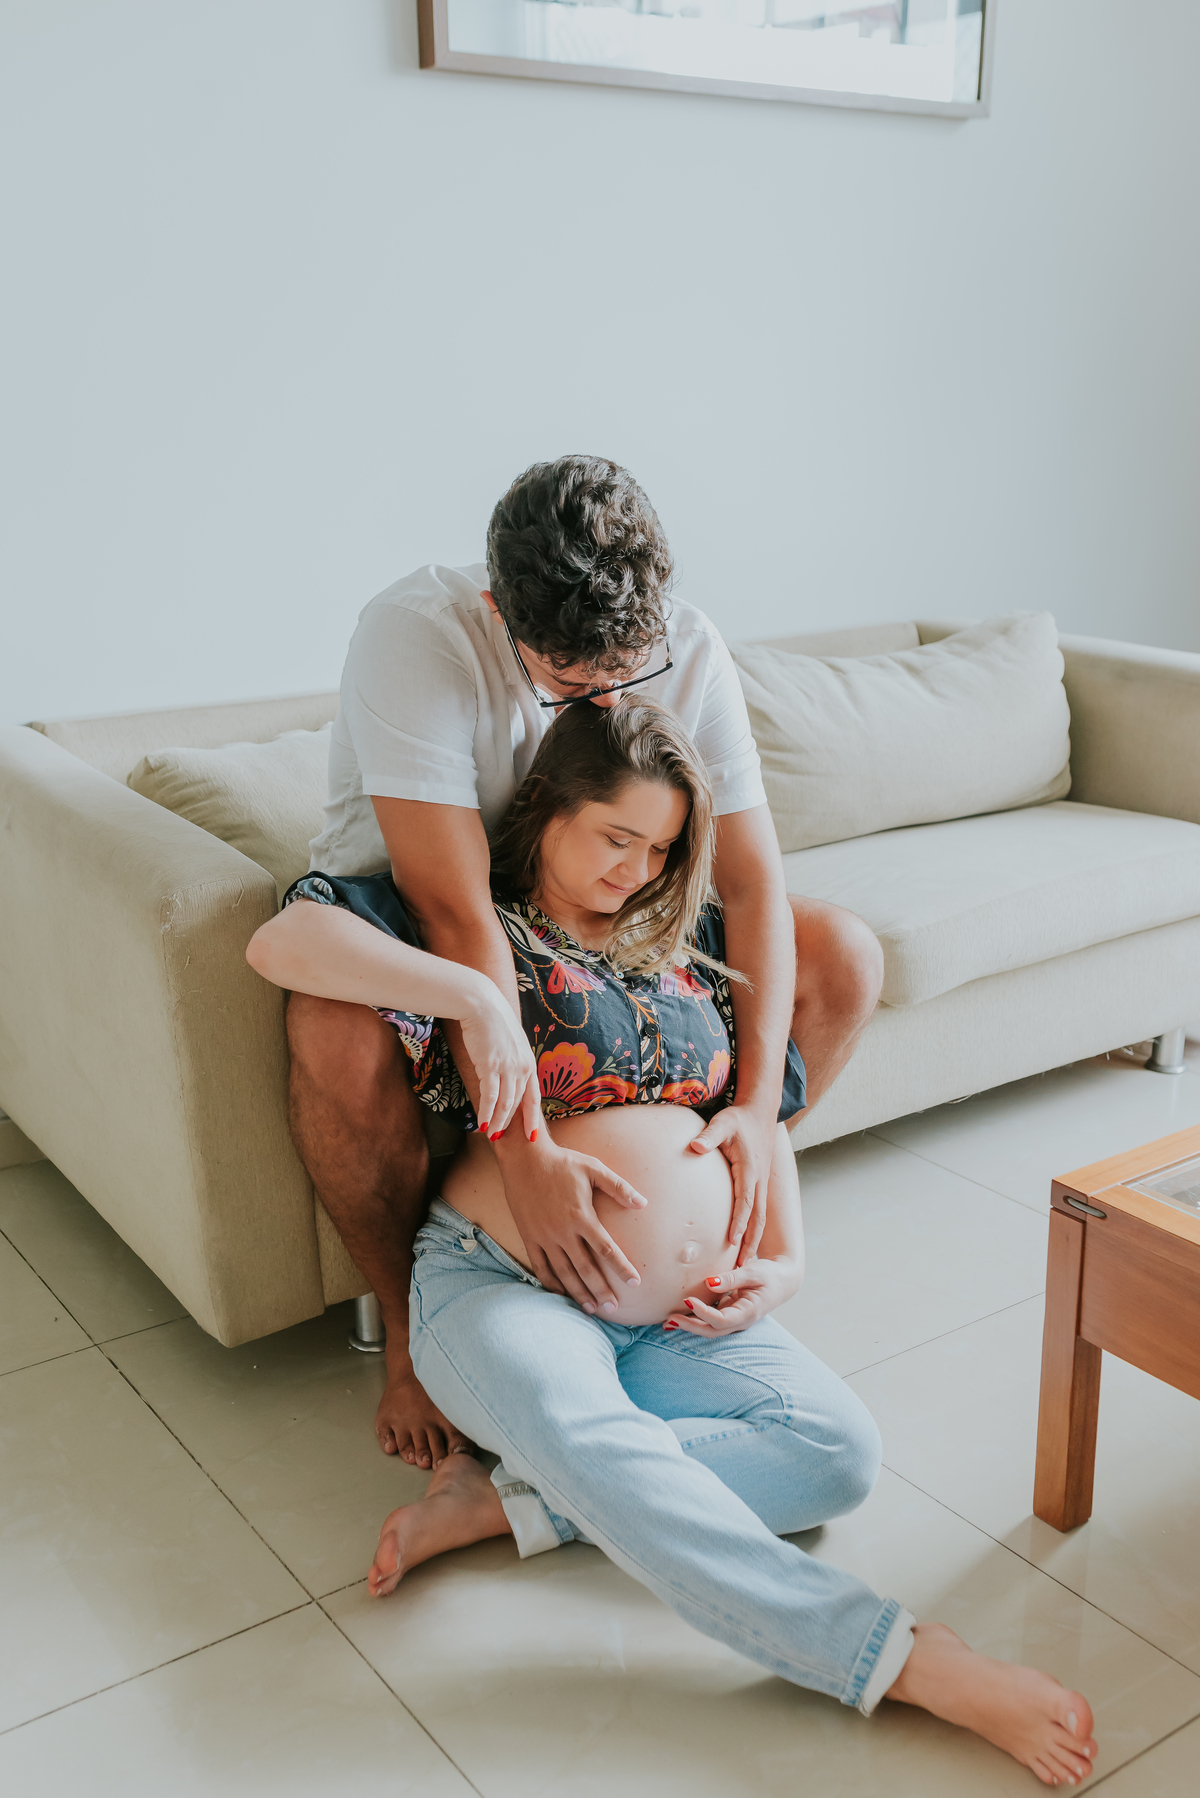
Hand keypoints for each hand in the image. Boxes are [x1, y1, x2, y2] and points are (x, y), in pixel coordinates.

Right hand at [458, 991, 541, 1140]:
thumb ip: (513, 1062)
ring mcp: (508, 1067)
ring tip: (492, 1135)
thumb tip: (507, 1079)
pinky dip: (487, 1113)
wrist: (482, 1006)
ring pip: (505, 1103)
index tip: (532, 1135)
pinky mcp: (491, 1066)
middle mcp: (522, 1067)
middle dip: (511, 1124)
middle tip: (504, 1140)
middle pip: (518, 1104)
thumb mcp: (511, 1045)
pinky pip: (490, 1096)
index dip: (532, 1118)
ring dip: (499, 1122)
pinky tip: (483, 1124)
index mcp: (529, 1063)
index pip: (534, 1098)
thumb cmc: (494, 1024)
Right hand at [497, 1136, 647, 1314]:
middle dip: (601, 1290)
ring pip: (563, 1272)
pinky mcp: (529, 1237)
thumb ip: (619, 1187)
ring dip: (578, 1292)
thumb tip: (643, 1203)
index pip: (606, 1249)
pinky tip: (560, 1294)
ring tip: (591, 1308)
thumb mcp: (594, 1168)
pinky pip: (540, 1266)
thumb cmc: (562, 1162)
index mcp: (582, 1216)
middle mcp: (563, 1231)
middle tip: (613, 1308)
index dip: (622, 1268)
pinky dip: (550, 1283)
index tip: (635, 1282)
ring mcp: (544, 1236)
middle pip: (586, 1268)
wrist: (525, 1158)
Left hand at [663, 1258, 800, 1337]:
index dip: (703, 1313)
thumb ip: (732, 1278)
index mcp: (748, 1312)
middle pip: (712, 1330)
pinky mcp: (729, 1314)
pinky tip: (678, 1316)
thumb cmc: (769, 1275)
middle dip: (690, 1326)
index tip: (687, 1300)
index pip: (722, 1320)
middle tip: (669, 1319)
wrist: (782, 1281)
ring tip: (667, 1322)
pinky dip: (695, 1319)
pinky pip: (710, 1321)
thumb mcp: (753, 1272)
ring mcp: (734, 1320)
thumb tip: (709, 1282)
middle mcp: (740, 1321)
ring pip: (709, 1329)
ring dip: (689, 1326)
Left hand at [688, 1103, 776, 1262]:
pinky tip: (747, 1242)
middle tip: (744, 1268)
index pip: (745, 1201)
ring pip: (760, 1217)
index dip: (739, 1223)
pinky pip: (758, 1211)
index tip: (733, 1243)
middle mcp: (759, 1181)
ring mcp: (762, 1183)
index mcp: (749, 1170)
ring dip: (754, 1240)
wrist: (760, 1112)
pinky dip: (754, 1229)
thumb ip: (708, 1136)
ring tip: (747, 1264)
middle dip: (751, 1242)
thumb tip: (694, 1147)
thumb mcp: (722, 1124)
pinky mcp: (760, 1183)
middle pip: (757, 1218)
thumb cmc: (738, 1119)